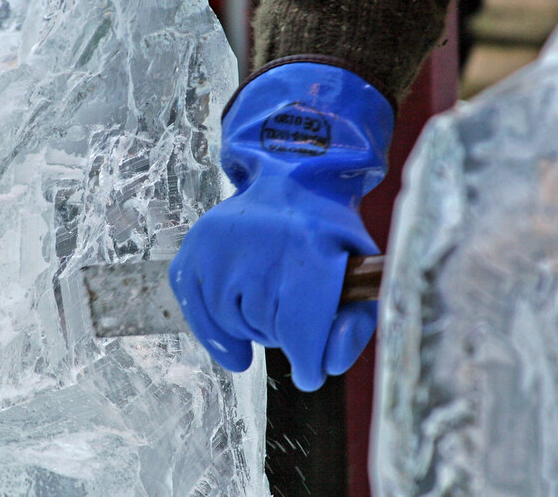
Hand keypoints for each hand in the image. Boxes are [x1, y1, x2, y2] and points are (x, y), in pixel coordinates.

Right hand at [170, 173, 379, 390]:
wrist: (295, 187)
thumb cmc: (331, 242)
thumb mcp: (361, 278)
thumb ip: (354, 330)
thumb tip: (320, 369)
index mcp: (311, 244)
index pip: (300, 329)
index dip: (308, 361)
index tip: (310, 370)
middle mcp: (260, 238)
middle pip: (267, 331)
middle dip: (284, 336)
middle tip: (294, 307)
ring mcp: (221, 241)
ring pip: (233, 325)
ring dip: (253, 328)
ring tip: (268, 298)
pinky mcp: (196, 246)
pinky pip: (198, 313)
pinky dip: (217, 331)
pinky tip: (235, 331)